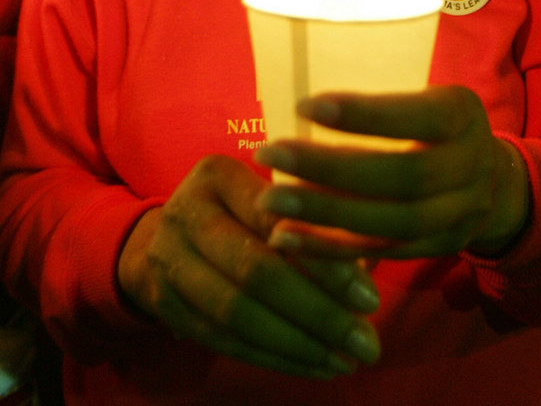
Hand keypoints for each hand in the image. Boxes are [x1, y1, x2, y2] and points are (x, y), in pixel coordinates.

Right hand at [117, 155, 380, 377]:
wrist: (170, 233)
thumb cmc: (243, 208)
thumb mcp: (271, 194)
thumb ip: (314, 218)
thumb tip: (374, 261)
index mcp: (219, 175)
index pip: (278, 223)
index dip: (325, 262)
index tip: (370, 297)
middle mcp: (186, 212)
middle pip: (255, 271)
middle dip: (317, 313)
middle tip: (366, 342)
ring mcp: (168, 260)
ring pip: (236, 313)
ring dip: (297, 345)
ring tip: (345, 361)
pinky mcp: (164, 304)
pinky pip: (223, 340)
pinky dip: (273, 358)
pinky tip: (314, 366)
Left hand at [254, 86, 529, 259]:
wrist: (495, 181)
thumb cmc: (434, 124)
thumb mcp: (427, 96)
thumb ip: (382, 98)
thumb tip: (297, 94)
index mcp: (463, 114)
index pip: (418, 116)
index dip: (364, 115)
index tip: (304, 105)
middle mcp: (470, 166)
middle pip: (401, 175)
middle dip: (328, 167)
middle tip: (269, 153)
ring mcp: (459, 215)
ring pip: (391, 222)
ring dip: (323, 214)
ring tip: (269, 200)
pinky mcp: (439, 248)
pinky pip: (382, 253)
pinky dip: (329, 249)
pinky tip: (285, 237)